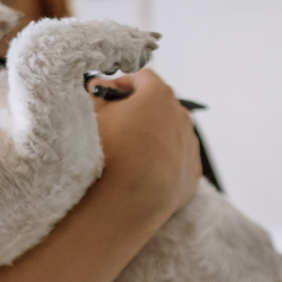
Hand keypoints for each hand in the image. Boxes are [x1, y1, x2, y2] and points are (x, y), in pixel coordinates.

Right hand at [87, 69, 201, 222]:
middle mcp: (181, 117)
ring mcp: (189, 146)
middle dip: (139, 109)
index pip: (142, 77)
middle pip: (159, 104)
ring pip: (170, 132)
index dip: (121, 84)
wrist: (122, 204)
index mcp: (159, 95)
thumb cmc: (105, 154)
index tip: (107, 96)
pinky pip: (176, 159)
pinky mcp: (191, 174)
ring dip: (152, 135)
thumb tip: (99, 86)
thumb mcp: (91, 113)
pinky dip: (162, 160)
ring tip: (127, 152)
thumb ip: (96, 92)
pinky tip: (141, 170)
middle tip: (115, 123)